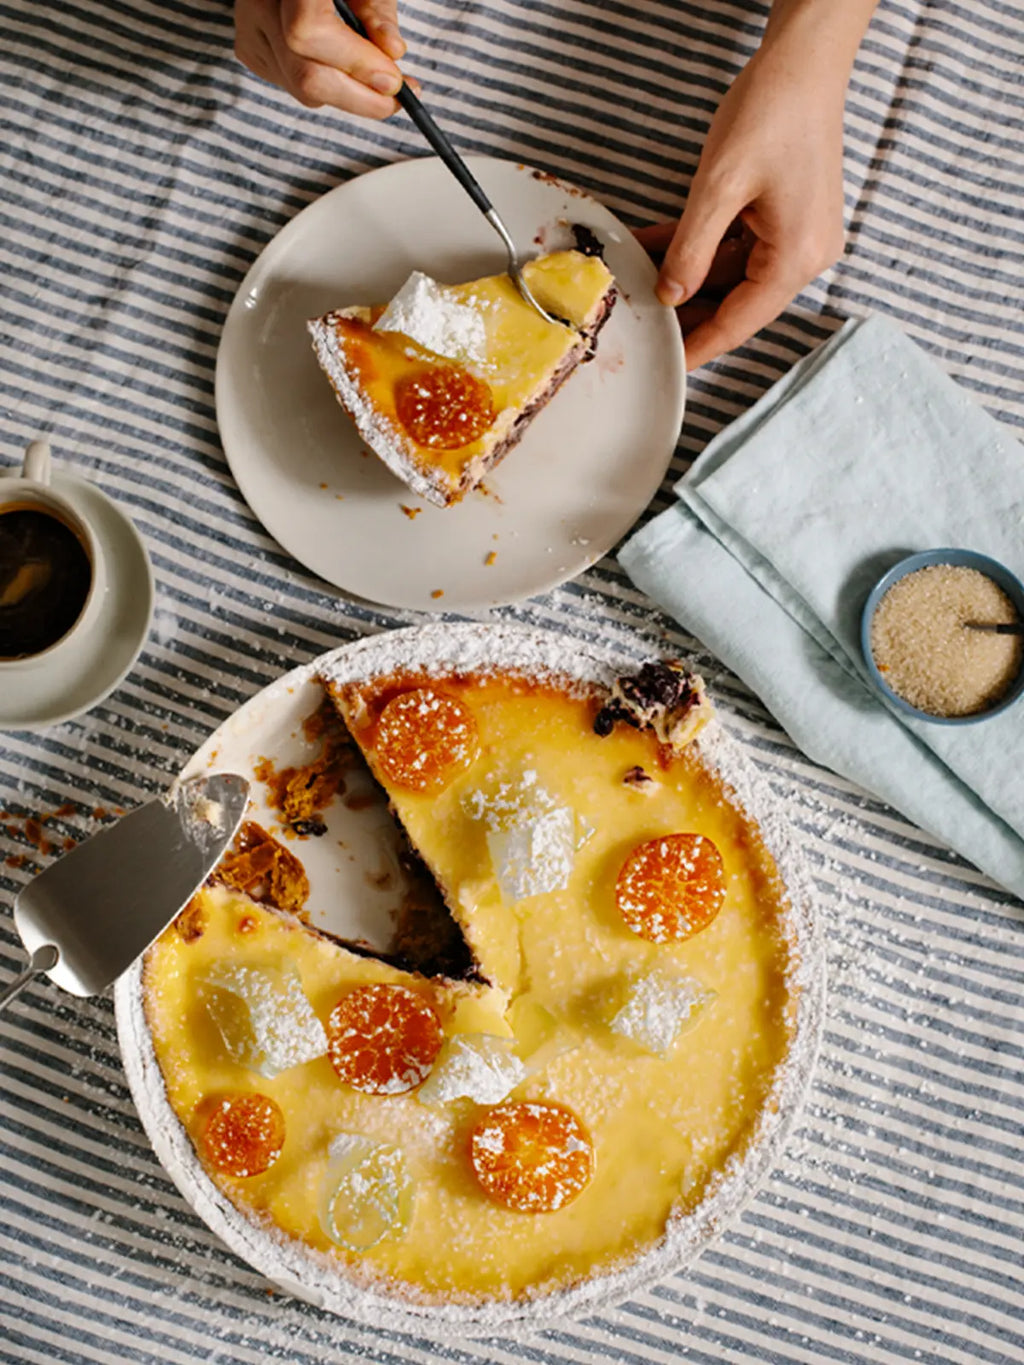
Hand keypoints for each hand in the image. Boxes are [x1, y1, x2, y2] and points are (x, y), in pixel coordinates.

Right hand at [234, 0, 408, 117]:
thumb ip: (377, 13)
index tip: (393, 81)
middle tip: (395, 98)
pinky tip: (339, 66)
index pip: (309, 32)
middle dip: (358, 97)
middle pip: (304, 75)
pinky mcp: (250, 51)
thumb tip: (393, 52)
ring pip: (301, 88)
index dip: (355, 63)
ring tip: (373, 79)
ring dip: (346, 94)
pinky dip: (327, 85)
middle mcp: (259, 5)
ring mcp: (249, 31)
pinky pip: (294, 85)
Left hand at [638, 42, 848, 370]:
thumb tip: (670, 296)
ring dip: (686, 276)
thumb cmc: (772, 111)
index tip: (665, 366)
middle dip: (686, 309)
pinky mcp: (789, 221)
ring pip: (731, 277)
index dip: (697, 346)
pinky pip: (738, 249)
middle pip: (737, 304)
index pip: (738, 323)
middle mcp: (806, 257)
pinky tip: (660, 249)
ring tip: (639, 278)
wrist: (805, 63)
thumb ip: (691, 250)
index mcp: (796, 258)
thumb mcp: (718, 187)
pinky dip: (701, 250)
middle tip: (639, 320)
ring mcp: (800, 239)